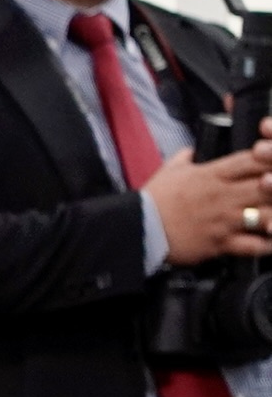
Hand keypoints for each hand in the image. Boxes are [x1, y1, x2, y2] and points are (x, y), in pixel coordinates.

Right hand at [145, 128, 271, 264]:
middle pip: (269, 185)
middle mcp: (223, 196)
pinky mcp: (221, 243)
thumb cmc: (153, 200)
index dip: (271, 158)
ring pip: (267, 215)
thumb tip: (193, 151)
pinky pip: (254, 245)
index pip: (253, 160)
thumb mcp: (169, 170)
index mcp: (212, 174)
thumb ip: (186, 158)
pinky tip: (270, 240)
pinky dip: (267, 244)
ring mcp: (225, 220)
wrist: (137, 230)